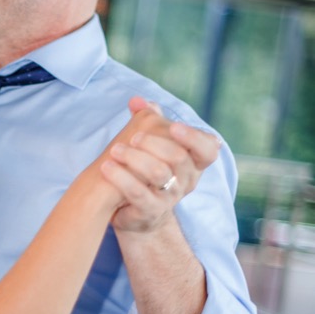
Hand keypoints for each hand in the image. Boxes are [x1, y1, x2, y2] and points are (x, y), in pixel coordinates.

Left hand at [101, 97, 220, 232]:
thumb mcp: (152, 147)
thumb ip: (148, 121)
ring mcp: (169, 197)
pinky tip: (106, 166)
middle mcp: (186, 181)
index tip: (173, 126)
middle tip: (133, 137)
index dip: (193, 137)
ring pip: (159, 173)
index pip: (208, 149)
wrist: (135, 211)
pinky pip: (137, 192)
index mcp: (193, 163)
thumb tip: (137, 101)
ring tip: (115, 149)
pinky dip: (121, 177)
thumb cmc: (146, 173)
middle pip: (179, 157)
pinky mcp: (150, 211)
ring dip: (134, 158)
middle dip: (154, 142)